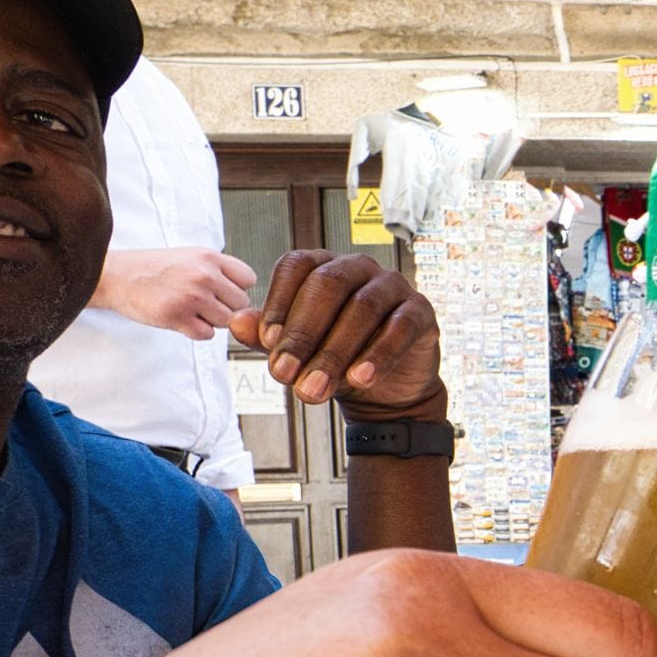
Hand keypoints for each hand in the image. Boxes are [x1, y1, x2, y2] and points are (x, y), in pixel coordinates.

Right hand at [92, 247, 256, 339]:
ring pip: (226, 322)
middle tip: (202, 304)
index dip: (237, 289)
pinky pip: (207, 335)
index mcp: (209, 257)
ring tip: (190, 309)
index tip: (220, 290)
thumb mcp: (190, 256)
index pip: (249, 279)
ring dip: (211, 321)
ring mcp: (192, 296)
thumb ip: (219, 271)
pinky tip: (180, 319)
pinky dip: (196, 332)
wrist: (116, 276)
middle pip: (241, 304)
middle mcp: (204, 275)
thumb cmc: (154, 268)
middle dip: (225, 307)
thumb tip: (247, 298)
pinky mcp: (178, 316)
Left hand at [228, 250, 443, 418]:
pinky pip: (400, 327)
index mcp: (324, 266)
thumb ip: (266, 336)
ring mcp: (393, 286)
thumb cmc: (336, 361)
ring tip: (314, 390)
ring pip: (363, 307)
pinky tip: (360, 379)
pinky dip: (378, 355)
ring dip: (335, 352)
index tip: (266, 344)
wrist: (383, 391)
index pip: (296, 266)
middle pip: (329, 284)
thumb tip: (235, 323)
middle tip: (283, 375)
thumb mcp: (296, 351)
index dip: (279, 303)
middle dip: (303, 333)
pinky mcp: (421, 312)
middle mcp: (359, 267)